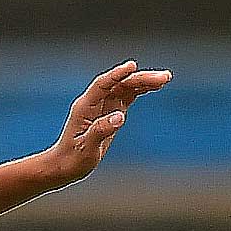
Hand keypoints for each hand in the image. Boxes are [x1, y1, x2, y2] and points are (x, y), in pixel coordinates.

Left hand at [40, 61, 171, 188]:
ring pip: (125, 87)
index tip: (132, 66)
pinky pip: (127, 96)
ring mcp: (103, 105)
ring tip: (165, 79)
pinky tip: (156, 87)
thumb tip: (120, 117)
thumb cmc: (72, 159)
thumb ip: (100, 130)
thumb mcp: (86, 148)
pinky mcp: (111, 111)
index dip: (117, 74)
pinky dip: (141, 90)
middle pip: (119, 84)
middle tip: (164, 78)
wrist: (65, 165)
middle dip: (140, 78)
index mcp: (85, 107)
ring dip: (144, 82)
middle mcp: (94, 102)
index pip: (102, 85)